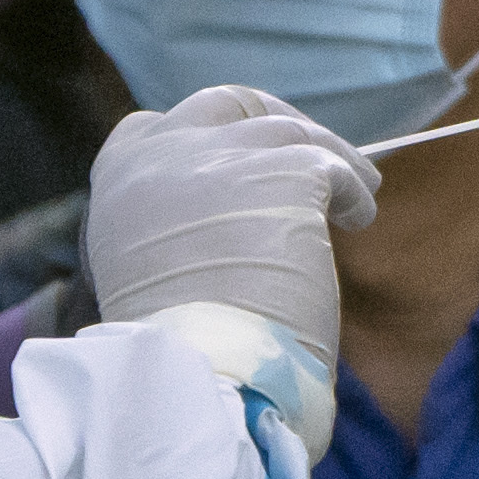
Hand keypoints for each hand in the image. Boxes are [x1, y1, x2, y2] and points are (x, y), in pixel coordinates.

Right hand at [82, 85, 381, 394]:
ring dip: (327, 157)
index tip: (237, 155)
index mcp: (119, 177)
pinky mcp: (289, 172)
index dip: (203, 136)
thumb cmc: (180, 350)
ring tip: (360, 189)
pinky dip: (352, 190)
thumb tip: (224, 214)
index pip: (153, 126)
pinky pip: (334, 167)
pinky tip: (360, 217)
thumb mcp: (143, 268)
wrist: (204, 374)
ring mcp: (228, 154)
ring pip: (289, 132)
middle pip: (228, 104)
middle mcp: (166, 151)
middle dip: (273, 121)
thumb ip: (168, 224)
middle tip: (310, 152)